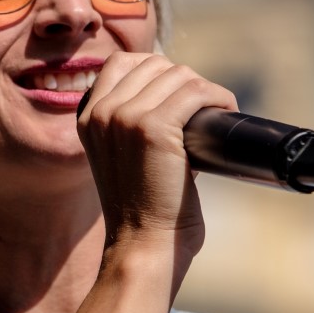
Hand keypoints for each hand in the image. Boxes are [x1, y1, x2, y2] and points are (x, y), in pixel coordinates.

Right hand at [77, 52, 235, 268]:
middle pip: (154, 64)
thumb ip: (134, 127)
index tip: (179, 94)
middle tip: (203, 110)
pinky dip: (218, 96)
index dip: (157, 70)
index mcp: (88, 117)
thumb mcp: (122, 159)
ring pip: (178, 74)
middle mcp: (101, 113)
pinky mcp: (152, 127)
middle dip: (185, 81)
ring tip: (216, 112)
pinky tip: (225, 109)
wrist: (143, 249)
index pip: (122, 63)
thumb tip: (180, 97)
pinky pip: (195, 91)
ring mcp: (124, 117)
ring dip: (205, 90)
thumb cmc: (145, 212)